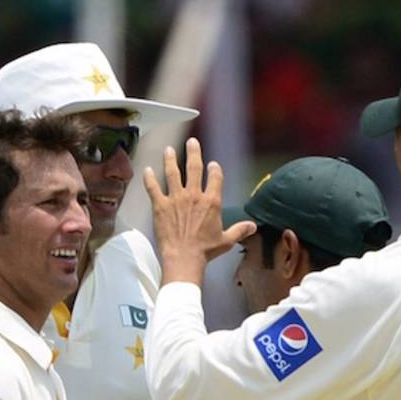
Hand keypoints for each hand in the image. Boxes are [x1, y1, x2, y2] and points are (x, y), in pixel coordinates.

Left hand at [143, 137, 254, 284]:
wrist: (184, 258)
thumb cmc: (206, 251)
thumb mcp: (226, 240)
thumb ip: (239, 230)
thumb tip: (253, 226)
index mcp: (211, 201)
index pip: (215, 177)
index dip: (215, 169)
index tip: (213, 165)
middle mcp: (194, 195)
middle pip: (194, 167)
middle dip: (193, 152)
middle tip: (191, 142)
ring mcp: (175, 198)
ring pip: (172, 173)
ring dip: (170, 159)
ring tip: (168, 150)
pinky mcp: (160, 206)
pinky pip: (153, 188)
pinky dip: (149, 178)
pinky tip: (147, 170)